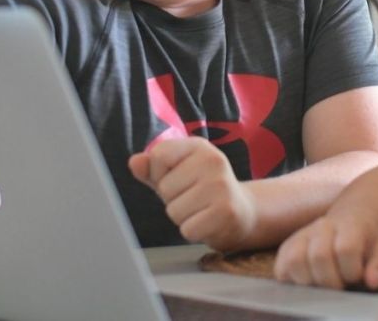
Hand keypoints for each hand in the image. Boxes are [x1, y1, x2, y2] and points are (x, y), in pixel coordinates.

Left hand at [128, 137, 257, 250]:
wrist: (243, 211)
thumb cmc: (203, 191)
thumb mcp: (178, 174)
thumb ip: (153, 168)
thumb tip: (135, 162)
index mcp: (199, 146)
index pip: (158, 155)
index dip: (159, 174)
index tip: (178, 179)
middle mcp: (213, 160)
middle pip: (165, 188)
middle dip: (173, 199)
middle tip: (195, 198)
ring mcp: (221, 186)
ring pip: (174, 211)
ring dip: (183, 217)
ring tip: (201, 210)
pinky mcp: (226, 212)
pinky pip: (188, 229)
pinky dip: (194, 231)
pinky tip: (208, 222)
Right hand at [274, 212, 377, 289]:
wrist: (348, 224)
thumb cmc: (364, 244)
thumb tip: (372, 281)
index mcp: (349, 225)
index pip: (346, 249)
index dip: (351, 271)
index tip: (356, 276)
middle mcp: (322, 226)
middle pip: (319, 256)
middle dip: (331, 281)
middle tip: (339, 284)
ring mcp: (301, 235)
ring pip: (295, 261)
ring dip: (310, 281)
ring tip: (323, 283)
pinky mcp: (285, 248)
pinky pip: (281, 268)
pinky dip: (293, 281)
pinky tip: (309, 281)